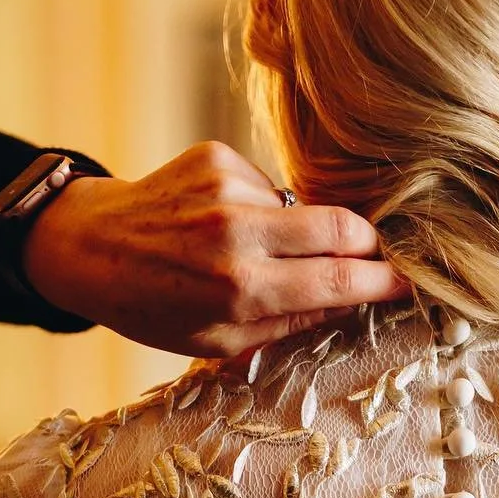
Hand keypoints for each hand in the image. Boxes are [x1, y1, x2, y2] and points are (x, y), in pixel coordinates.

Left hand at [22, 142, 405, 357]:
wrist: (88, 247)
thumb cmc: (155, 307)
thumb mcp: (220, 341)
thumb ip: (289, 325)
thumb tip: (351, 304)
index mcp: (242, 290)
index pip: (341, 280)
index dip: (385, 282)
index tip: (409, 284)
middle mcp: (237, 234)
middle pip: (342, 226)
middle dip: (368, 244)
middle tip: (372, 258)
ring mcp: (226, 188)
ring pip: (303, 207)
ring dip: (297, 231)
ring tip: (261, 250)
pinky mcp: (215, 156)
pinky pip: (267, 185)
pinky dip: (262, 207)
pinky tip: (227, 222)